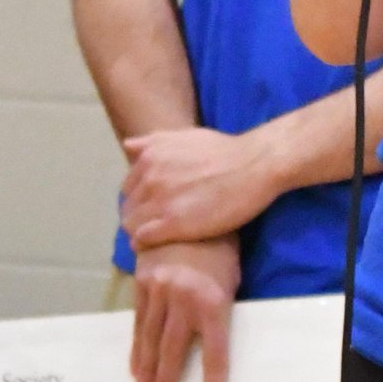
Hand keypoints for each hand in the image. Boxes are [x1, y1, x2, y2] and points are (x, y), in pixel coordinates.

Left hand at [122, 125, 279, 248]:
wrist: (254, 166)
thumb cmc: (224, 150)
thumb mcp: (185, 136)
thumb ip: (154, 141)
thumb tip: (128, 145)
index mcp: (150, 156)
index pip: (128, 188)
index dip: (139, 200)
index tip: (151, 209)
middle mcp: (150, 177)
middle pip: (128, 207)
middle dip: (138, 217)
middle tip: (155, 226)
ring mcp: (160, 201)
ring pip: (131, 225)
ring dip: (140, 232)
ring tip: (157, 238)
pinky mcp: (173, 224)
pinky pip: (143, 239)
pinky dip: (145, 244)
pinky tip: (156, 246)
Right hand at [129, 235, 241, 381]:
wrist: (191, 207)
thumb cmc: (222, 247)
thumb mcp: (230, 281)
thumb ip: (217, 313)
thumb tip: (205, 347)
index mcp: (213, 303)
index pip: (215, 357)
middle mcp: (184, 299)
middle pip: (173, 353)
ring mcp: (160, 289)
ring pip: (150, 339)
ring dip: (146, 370)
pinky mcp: (142, 280)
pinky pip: (138, 319)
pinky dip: (136, 345)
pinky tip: (134, 364)